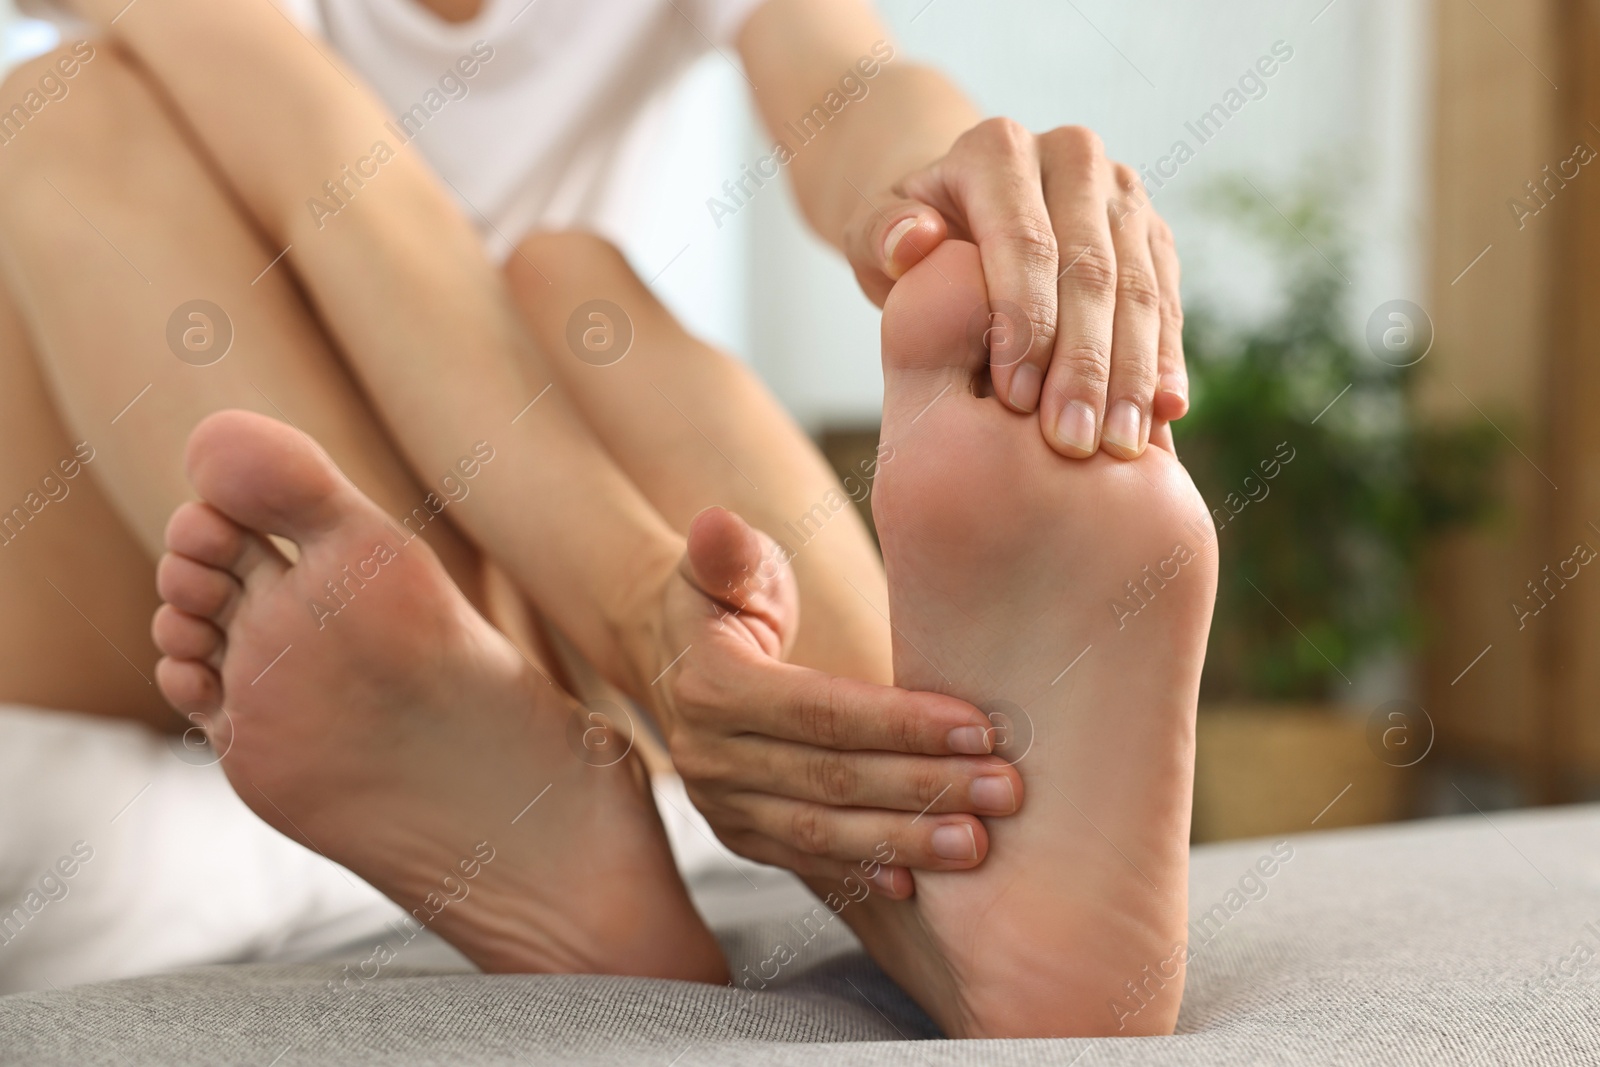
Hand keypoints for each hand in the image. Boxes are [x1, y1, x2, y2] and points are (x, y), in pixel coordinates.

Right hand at [638, 507, 1023, 897]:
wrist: (681, 655)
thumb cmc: (728, 596)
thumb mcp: (728, 567)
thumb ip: (729, 553)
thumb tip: (716, 523)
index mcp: (711, 686)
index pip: (821, 712)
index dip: (901, 723)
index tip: (980, 727)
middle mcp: (708, 756)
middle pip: (831, 778)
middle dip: (924, 787)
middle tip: (1006, 790)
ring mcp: (722, 805)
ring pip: (822, 831)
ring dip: (905, 841)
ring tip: (978, 842)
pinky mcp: (742, 836)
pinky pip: (806, 859)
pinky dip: (862, 872)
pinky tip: (918, 884)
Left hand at [843, 119, 1185, 459]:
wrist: (957, 223)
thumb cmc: (905, 242)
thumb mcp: (871, 237)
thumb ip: (880, 234)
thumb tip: (914, 240)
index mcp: (999, 148)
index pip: (1026, 241)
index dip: (1026, 324)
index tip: (1016, 400)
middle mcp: (1073, 156)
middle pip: (1090, 269)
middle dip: (1083, 363)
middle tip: (1073, 440)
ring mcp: (1121, 195)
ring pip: (1139, 290)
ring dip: (1132, 373)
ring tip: (1119, 447)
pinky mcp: (1153, 236)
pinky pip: (1169, 304)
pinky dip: (1164, 362)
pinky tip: (1164, 417)